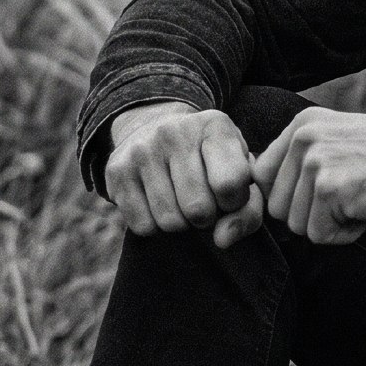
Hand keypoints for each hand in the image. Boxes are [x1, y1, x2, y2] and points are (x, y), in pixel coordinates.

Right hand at [105, 102, 264, 249]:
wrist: (155, 130)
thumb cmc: (210, 162)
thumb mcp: (241, 175)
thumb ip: (248, 212)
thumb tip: (222, 240)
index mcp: (215, 125)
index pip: (230, 184)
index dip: (234, 203)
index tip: (229, 194)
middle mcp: (175, 132)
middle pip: (198, 208)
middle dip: (207, 217)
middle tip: (203, 200)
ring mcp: (142, 150)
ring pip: (170, 222)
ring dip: (182, 224)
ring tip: (182, 202)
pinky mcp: (117, 170)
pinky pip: (143, 226)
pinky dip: (156, 226)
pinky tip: (158, 204)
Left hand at [251, 110, 365, 247]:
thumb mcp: (339, 141)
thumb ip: (302, 157)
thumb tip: (258, 187)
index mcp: (302, 125)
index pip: (263, 178)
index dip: (292, 199)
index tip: (327, 196)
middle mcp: (303, 137)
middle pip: (277, 207)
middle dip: (313, 215)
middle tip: (352, 198)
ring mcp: (315, 161)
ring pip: (296, 225)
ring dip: (332, 226)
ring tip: (362, 201)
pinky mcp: (330, 188)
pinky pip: (320, 236)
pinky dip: (347, 235)